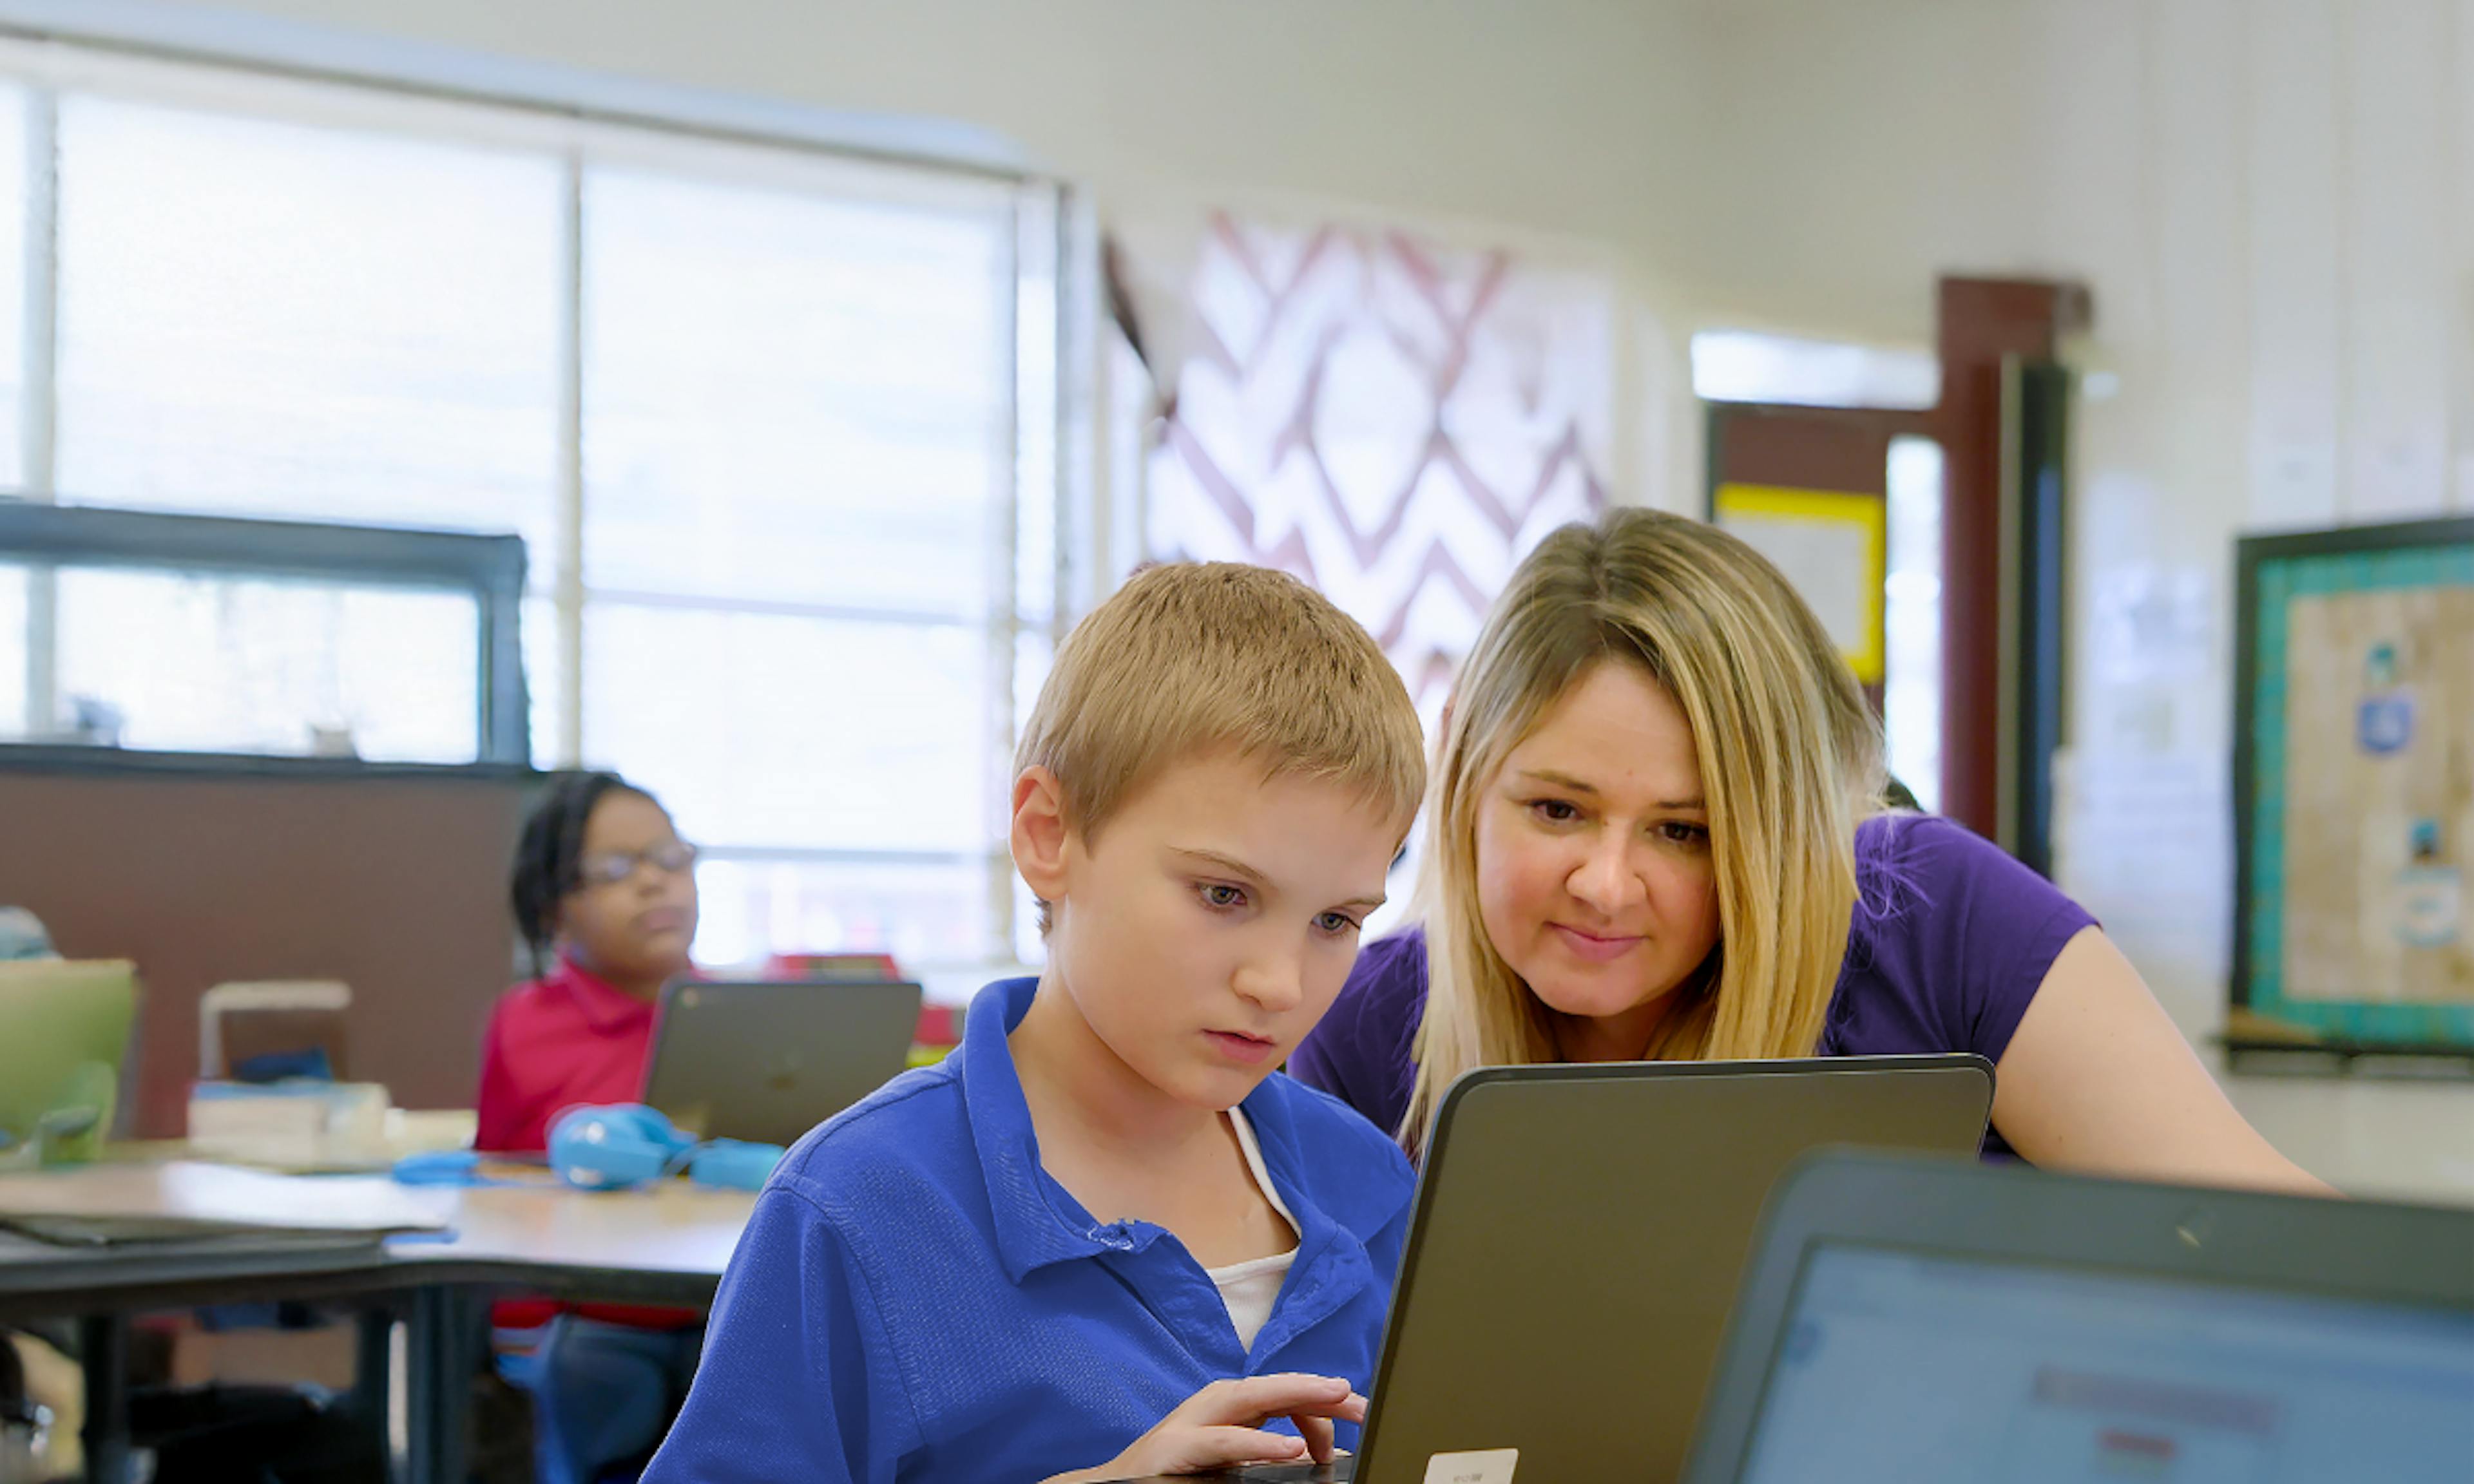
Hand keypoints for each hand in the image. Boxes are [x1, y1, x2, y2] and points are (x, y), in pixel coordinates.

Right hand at [1043, 1373, 1368, 1481]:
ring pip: (1254, 1398)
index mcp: (1234, 1406)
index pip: (1289, 1393)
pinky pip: (1227, 1442)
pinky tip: (1290, 1450)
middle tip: (1364, 1402)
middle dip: (1325, 1390)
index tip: (1360, 1419)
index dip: (1326, 1402)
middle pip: (1280, 1386)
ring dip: (1300, 1397)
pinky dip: (1261, 1444)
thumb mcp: (1231, 1458)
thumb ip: (1266, 1449)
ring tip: (1338, 1399)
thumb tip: (1315, 1453)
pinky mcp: (1179, 1447)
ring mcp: (1195, 1420)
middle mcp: (1218, 1403)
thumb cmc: (1176, 1472)